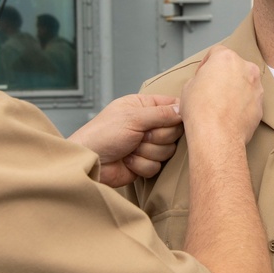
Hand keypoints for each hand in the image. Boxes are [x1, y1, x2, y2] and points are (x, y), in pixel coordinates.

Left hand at [69, 94, 183, 186]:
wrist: (90, 161)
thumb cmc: (103, 134)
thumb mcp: (133, 118)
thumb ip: (161, 114)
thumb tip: (182, 110)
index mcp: (143, 106)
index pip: (172, 106)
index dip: (176, 114)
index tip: (175, 119)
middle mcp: (147, 124)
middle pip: (174, 132)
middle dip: (157, 136)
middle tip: (140, 136)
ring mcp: (147, 145)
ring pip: (167, 151)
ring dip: (147, 151)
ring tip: (130, 148)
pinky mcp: (144, 163)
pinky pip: (156, 166)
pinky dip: (141, 164)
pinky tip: (127, 160)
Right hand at [179, 45, 262, 146]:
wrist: (217, 136)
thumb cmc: (201, 111)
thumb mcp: (188, 87)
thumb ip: (200, 78)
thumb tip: (203, 83)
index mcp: (226, 59)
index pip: (216, 52)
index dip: (206, 64)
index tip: (202, 75)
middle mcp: (245, 68)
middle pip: (233, 66)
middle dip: (223, 76)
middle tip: (211, 90)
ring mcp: (256, 87)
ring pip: (244, 83)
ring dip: (234, 89)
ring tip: (220, 105)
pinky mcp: (261, 105)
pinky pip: (250, 99)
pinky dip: (242, 104)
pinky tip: (229, 114)